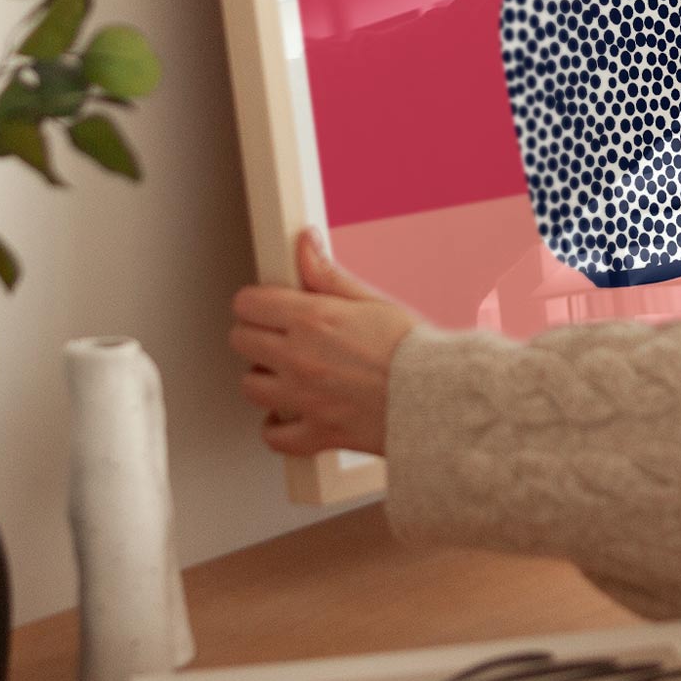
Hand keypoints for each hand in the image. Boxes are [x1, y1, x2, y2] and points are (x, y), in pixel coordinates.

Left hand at [227, 227, 417, 458]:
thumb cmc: (414, 350)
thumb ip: (328, 275)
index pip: (249, 303)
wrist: (440, 398)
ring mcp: (303, 399)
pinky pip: (273, 436)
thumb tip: (305, 244)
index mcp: (312, 320)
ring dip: (264, 378)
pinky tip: (289, 414)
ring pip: (250, 387)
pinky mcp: (315, 432)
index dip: (256, 301)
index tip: (266, 305)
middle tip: (277, 335)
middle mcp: (299, 358)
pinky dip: (277, 427)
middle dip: (255, 334)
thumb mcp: (371, 300)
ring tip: (286, 372)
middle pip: (241, 341)